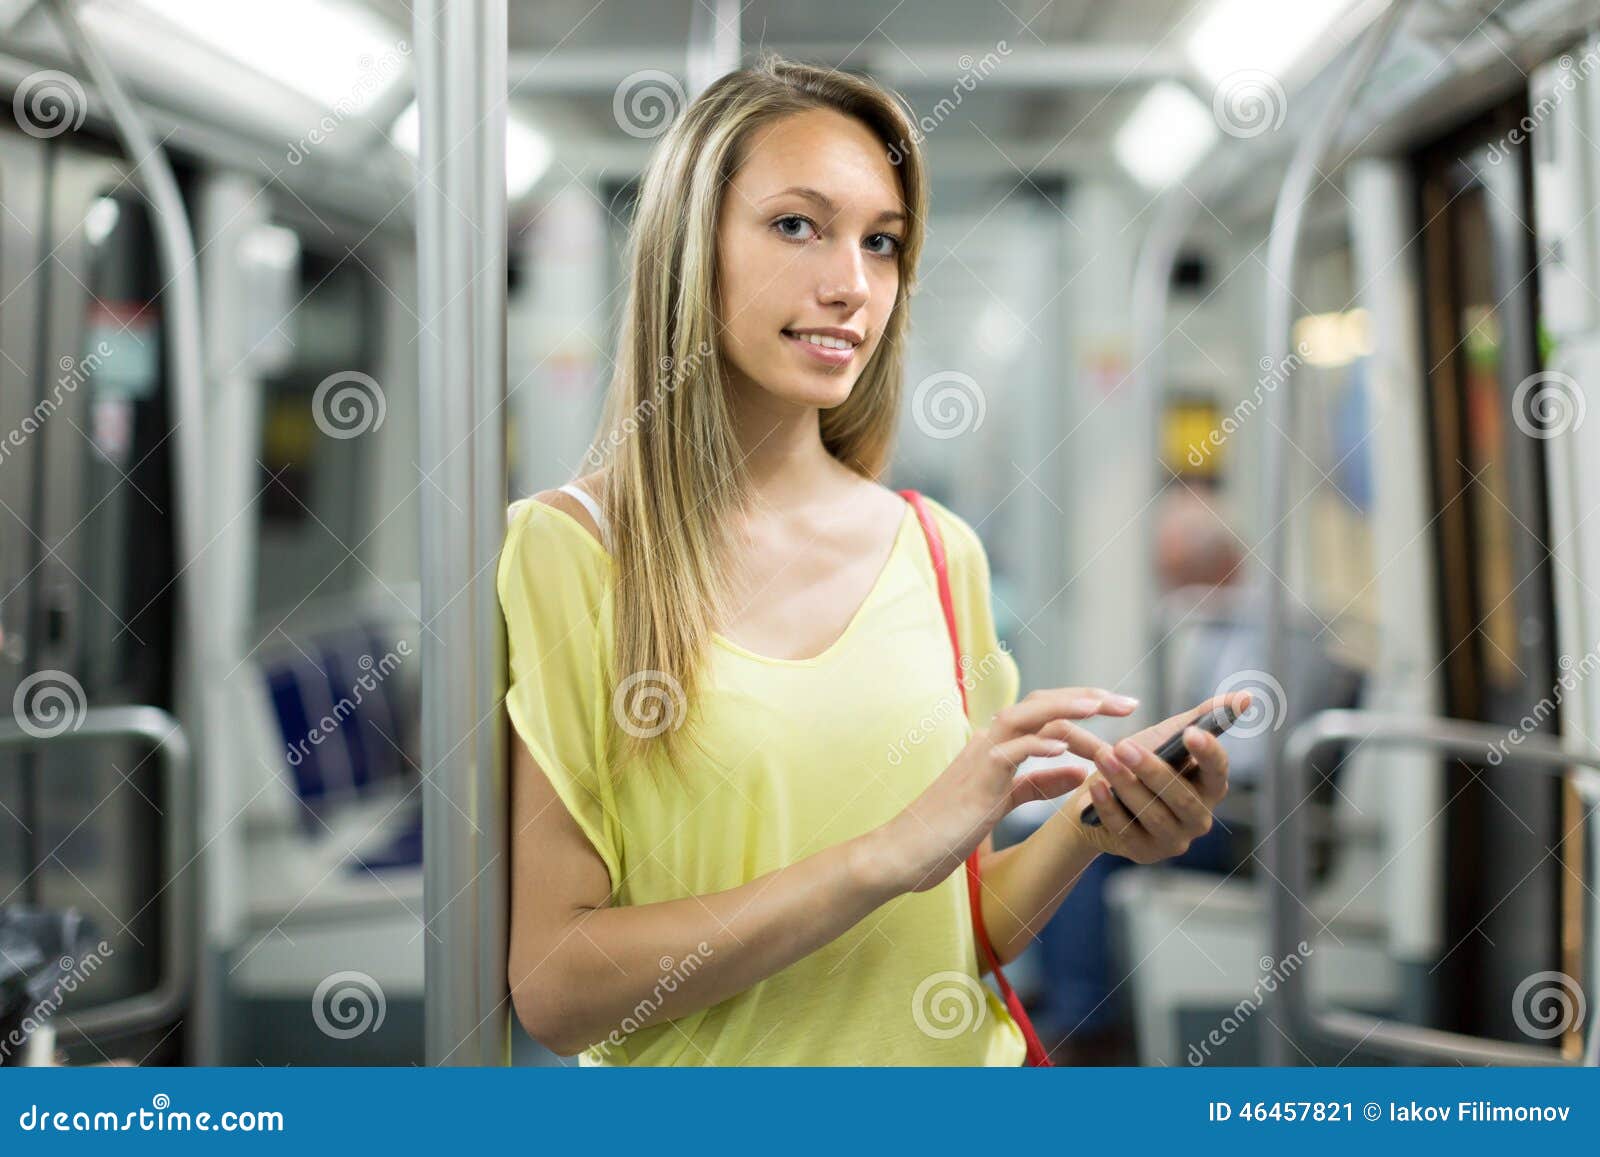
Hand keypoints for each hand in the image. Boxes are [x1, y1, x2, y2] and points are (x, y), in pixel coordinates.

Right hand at [877, 687, 1139, 891]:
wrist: (905, 851)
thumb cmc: (948, 829)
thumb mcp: (1002, 802)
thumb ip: (1038, 784)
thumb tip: (1079, 773)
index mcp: (998, 745)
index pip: (1046, 711)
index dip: (1084, 704)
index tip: (1122, 708)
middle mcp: (989, 741)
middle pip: (1042, 703)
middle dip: (1086, 698)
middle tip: (1128, 702)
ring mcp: (980, 756)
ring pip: (1025, 716)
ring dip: (1066, 710)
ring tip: (1100, 708)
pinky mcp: (975, 779)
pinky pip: (1009, 752)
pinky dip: (1037, 746)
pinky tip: (1064, 749)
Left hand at [1064, 692, 1248, 864]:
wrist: (1100, 795)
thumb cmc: (1140, 763)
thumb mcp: (1168, 737)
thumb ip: (1204, 717)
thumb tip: (1246, 696)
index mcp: (1210, 787)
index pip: (1217, 771)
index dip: (1207, 753)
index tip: (1191, 733)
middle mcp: (1198, 818)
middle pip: (1181, 797)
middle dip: (1152, 770)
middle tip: (1124, 745)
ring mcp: (1173, 839)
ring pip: (1152, 813)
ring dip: (1125, 784)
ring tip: (1103, 757)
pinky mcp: (1143, 852)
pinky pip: (1126, 830)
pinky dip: (1109, 806)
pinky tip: (1095, 785)